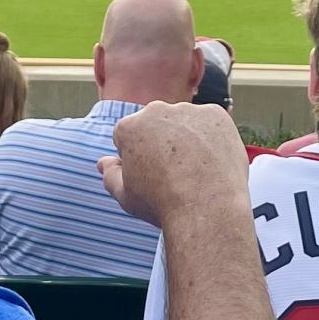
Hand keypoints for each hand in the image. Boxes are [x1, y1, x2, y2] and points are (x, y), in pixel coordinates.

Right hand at [99, 101, 246, 227]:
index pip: (129, 137)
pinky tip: (212, 161)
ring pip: (184, 122)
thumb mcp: (126, 196)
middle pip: (156, 125)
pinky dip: (211, 137)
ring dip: (187, 138)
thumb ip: (111, 175)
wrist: (207, 210)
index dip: (138, 160)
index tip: (152, 178)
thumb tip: (103, 162)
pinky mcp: (215, 114)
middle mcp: (156, 110)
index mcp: (129, 127)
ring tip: (196, 170)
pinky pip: (210, 123)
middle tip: (175, 174)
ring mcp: (188, 110)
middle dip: (161, 143)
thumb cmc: (163, 205)